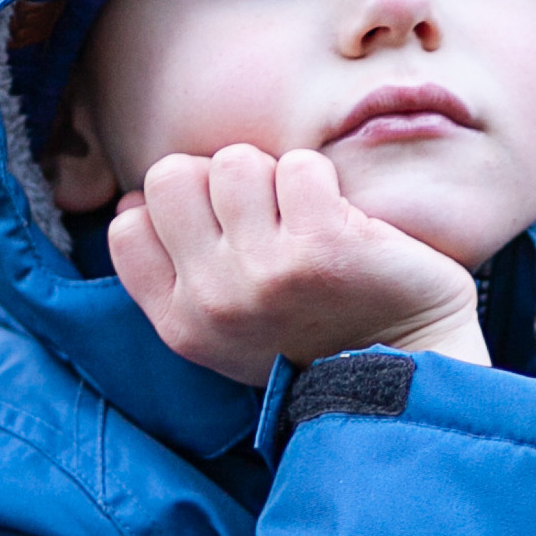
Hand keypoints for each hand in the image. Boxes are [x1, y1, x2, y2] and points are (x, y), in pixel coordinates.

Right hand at [108, 143, 487, 384]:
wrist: (407, 374)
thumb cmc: (317, 335)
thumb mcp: (227, 327)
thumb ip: (176, 270)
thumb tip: (132, 202)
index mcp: (181, 323)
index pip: (128, 227)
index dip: (177, 209)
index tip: (224, 229)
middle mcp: (213, 301)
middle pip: (172, 176)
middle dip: (220, 181)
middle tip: (270, 219)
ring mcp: (264, 273)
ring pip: (234, 162)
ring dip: (276, 178)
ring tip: (308, 222)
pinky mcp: (321, 246)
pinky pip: (299, 166)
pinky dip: (323, 180)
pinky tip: (343, 223)